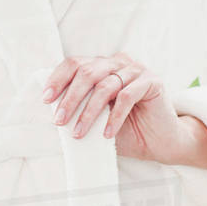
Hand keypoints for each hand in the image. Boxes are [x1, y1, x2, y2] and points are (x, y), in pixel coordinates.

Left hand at [42, 53, 187, 162]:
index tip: (46, 99)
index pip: (75, 64)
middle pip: (87, 72)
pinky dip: (114, 116)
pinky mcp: (152, 81)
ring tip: (79, 132)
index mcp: (102, 65)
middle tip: (59, 121)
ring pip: (105, 86)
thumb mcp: (96, 119)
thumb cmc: (125, 130)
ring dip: (89, 112)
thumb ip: (77, 110)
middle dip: (70, 98)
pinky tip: (107, 134)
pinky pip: (127, 96)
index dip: (58, 79)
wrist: (160, 142)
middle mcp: (118, 62)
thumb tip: (49, 112)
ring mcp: (136, 70)